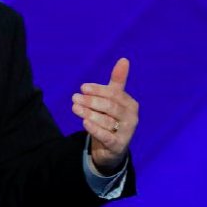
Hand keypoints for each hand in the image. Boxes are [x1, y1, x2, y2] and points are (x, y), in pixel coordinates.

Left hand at [71, 58, 138, 174]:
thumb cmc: (111, 117)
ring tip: (75, 108)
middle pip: (110, 107)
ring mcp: (126, 133)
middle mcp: (131, 118)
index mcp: (130, 104)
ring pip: (106, 121)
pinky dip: (95, 130)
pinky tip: (85, 123)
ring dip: (89, 113)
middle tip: (74, 97)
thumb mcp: (113, 99)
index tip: (82, 87)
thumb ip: (117, 81)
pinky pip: (107, 137)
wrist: (112, 147)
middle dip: (91, 101)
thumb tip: (124, 59)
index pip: (114, 94)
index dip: (98, 90)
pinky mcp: (118, 145)